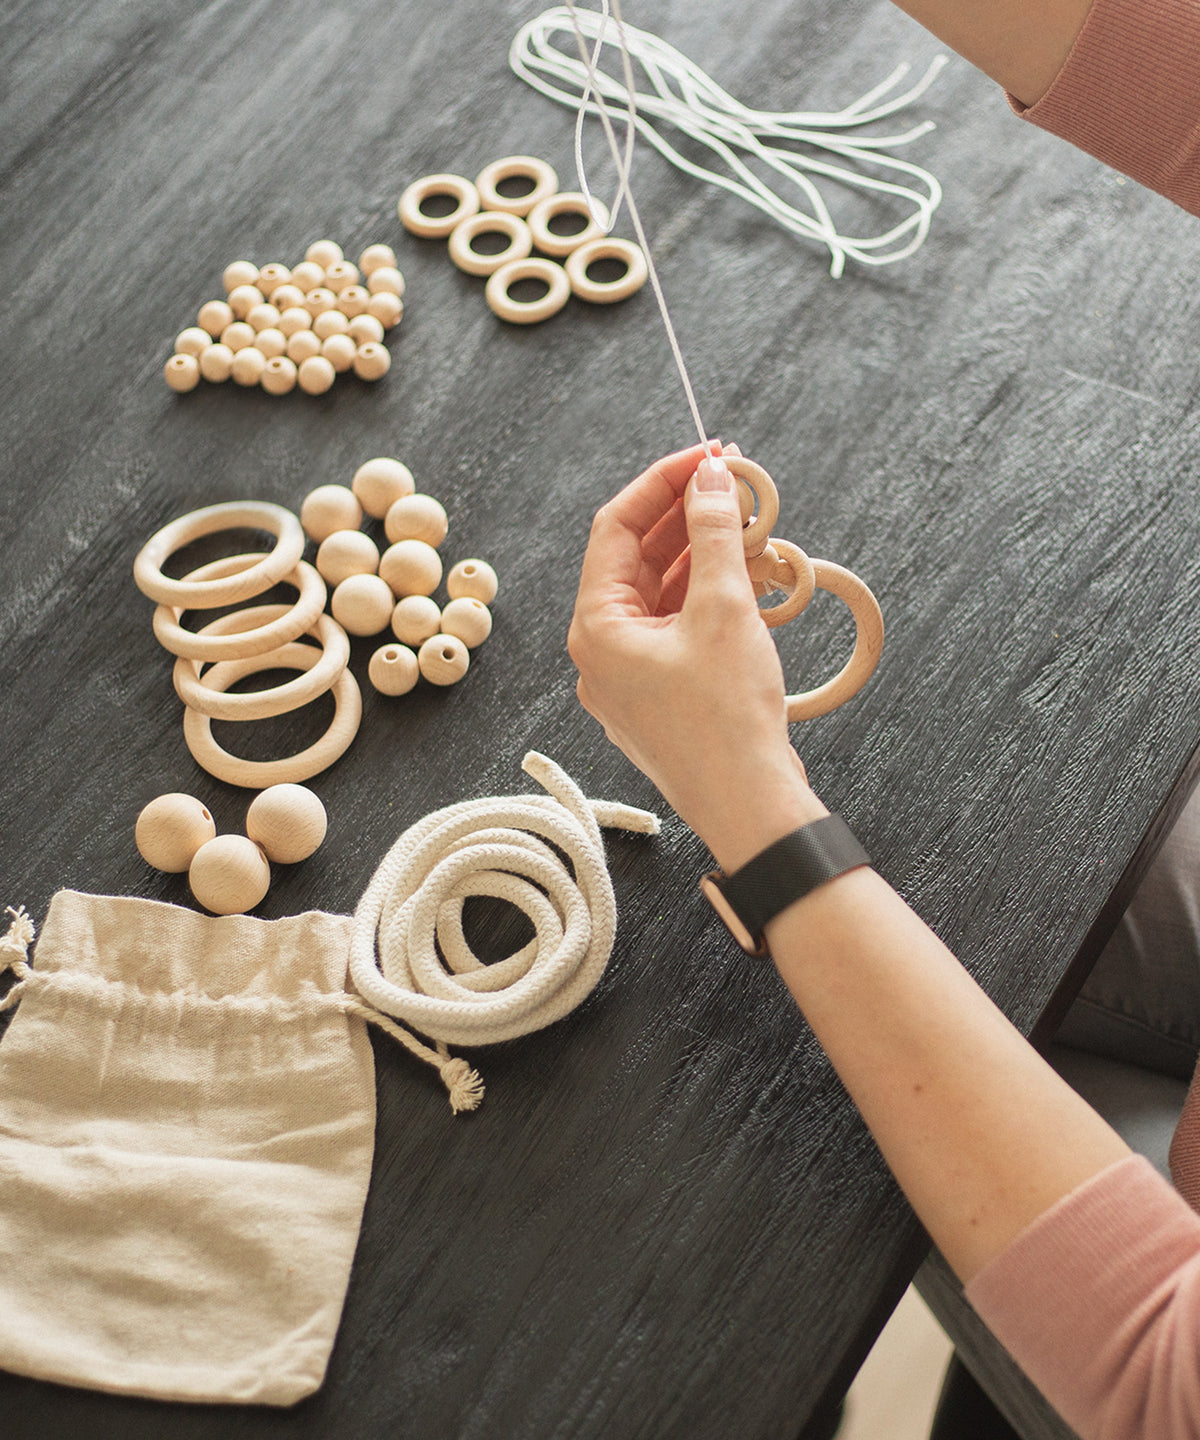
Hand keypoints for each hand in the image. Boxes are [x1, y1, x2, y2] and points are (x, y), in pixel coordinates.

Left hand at [568, 442, 824, 870]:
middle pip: (636, 558)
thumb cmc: (727, 718)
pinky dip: (707, 597)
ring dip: (702, 555)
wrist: (748, 806)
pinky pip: (675, 628)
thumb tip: (712, 479)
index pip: (615, 527)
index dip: (661, 482)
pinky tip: (748, 576)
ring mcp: (628, 677)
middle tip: (735, 482)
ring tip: (751, 525)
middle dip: (686, 516)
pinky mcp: (659, 695)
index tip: (708, 455)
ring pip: (659, 593)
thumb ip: (715, 534)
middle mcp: (601, 651)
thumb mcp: (723, 610)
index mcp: (596, 627)